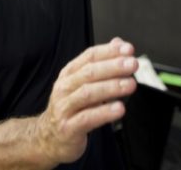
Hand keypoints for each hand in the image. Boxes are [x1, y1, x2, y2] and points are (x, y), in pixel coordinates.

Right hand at [34, 38, 138, 164]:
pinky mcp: (68, 128)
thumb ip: (101, 64)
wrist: (48, 138)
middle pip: (89, 73)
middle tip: (132, 65)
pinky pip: (87, 118)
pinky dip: (104, 112)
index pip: (89, 57)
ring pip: (88, 94)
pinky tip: (119, 108)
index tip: (128, 50)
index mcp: (69, 74)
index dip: (109, 51)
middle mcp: (65, 88)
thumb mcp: (82, 84)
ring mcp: (64, 108)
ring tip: (130, 84)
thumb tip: (118, 43)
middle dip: (113, 67)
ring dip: (111, 87)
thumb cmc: (70, 108)